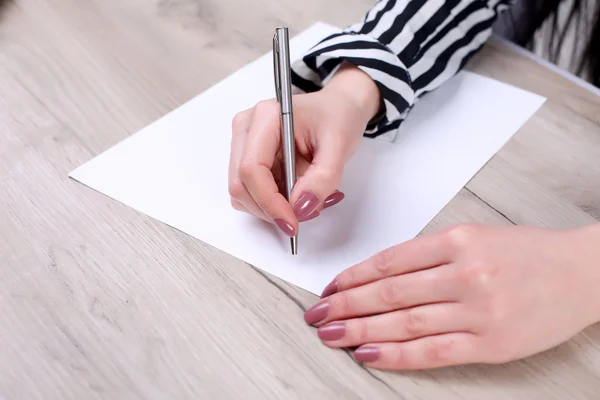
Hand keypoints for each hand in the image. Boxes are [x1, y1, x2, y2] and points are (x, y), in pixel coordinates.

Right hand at [228, 62, 380, 235]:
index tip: (292, 221)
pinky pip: (252, 193)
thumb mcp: (340, 146)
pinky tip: (298, 193)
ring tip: (309, 199)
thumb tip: (300, 207)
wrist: (338, 109)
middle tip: (305, 213)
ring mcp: (244, 144)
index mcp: (266, 116)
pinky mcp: (250, 159)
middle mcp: (247, 128)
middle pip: (241, 185)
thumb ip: (322, 178)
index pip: (251, 168)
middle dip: (271, 209)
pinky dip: (274, 203)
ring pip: (243, 193)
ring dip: (273, 208)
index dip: (269, 202)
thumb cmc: (337, 117)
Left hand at [304, 223, 599, 369]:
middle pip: (388, 292)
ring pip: (404, 322)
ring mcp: (477, 311)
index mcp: (457, 241)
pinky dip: (396, 355)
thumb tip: (379, 274)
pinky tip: (368, 354)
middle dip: (345, 304)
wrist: (582, 274)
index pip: (389, 261)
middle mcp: (464, 274)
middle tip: (315, 314)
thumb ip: (429, 254)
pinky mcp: (491, 344)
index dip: (352, 276)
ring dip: (360, 329)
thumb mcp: (474, 236)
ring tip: (330, 334)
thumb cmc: (527, 253)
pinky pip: (433, 351)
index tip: (330, 287)